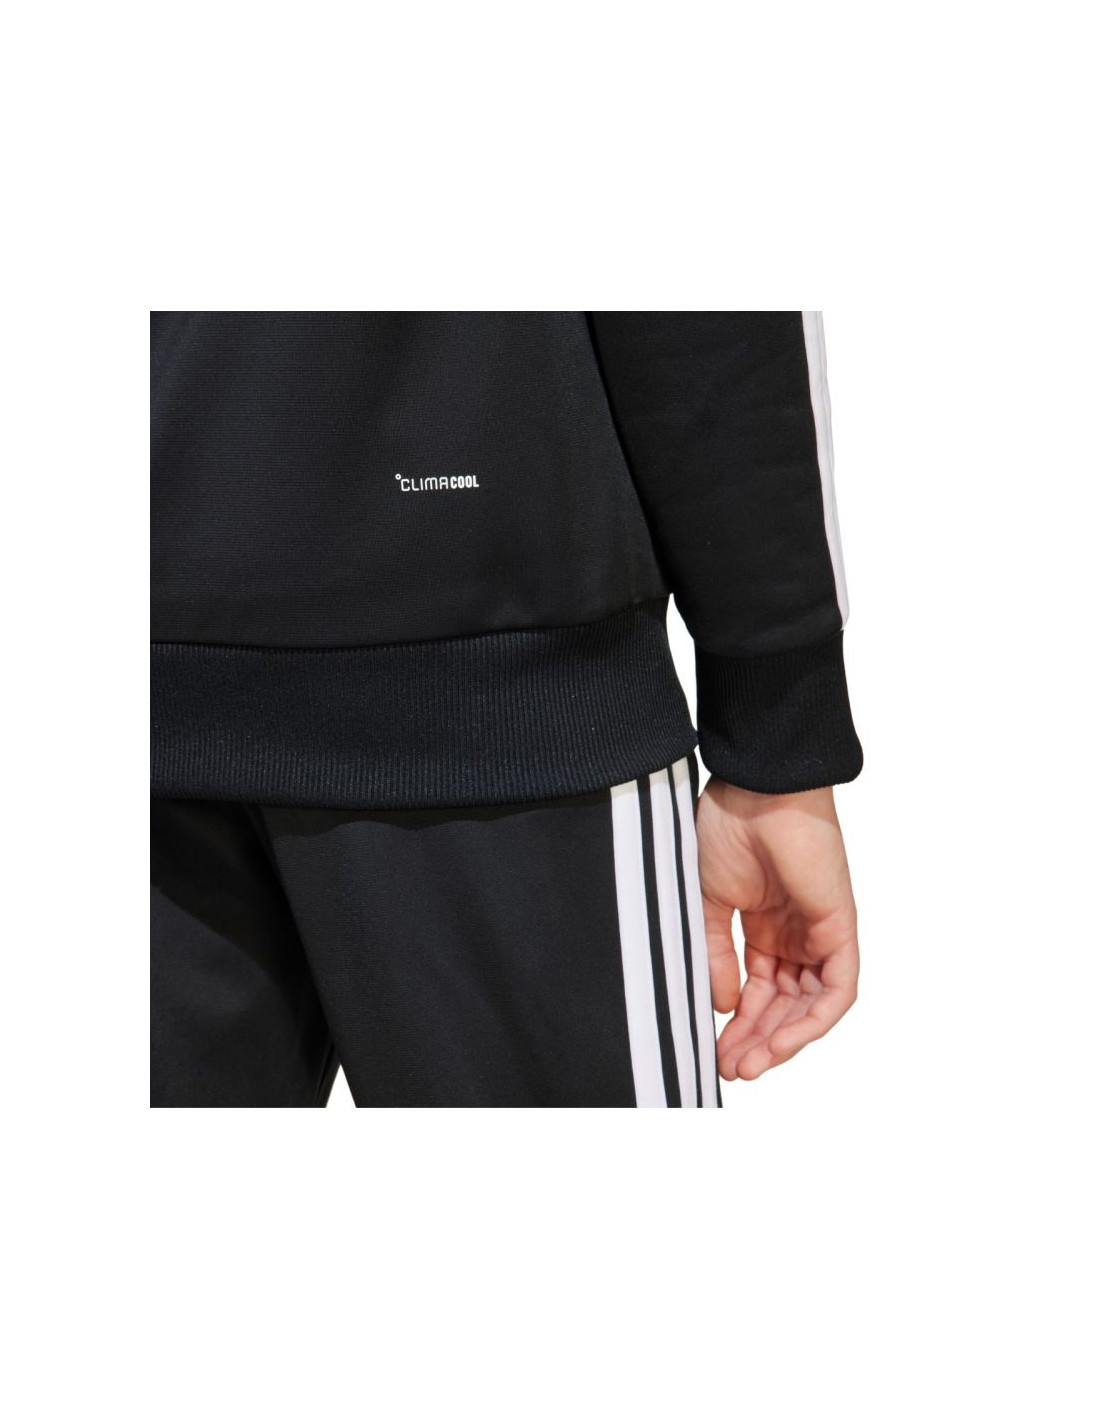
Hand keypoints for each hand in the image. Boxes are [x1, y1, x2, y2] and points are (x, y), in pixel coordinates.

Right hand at [696, 778, 858, 1080]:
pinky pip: (838, 989)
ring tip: (750, 1064)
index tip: (712, 1049)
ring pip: (811, 1005)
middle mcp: (796, 933)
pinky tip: (783, 1043)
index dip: (738, 1024)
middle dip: (758, 1040)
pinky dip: (814, 1020)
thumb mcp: (709, 903)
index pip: (758, 990)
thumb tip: (722, 1004)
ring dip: (783, 1039)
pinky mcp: (840, 928)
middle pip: (784, 1004)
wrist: (755, 791)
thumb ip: (716, 954)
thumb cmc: (728, 828)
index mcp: (766, 925)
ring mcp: (820, 932)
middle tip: (731, 1068)